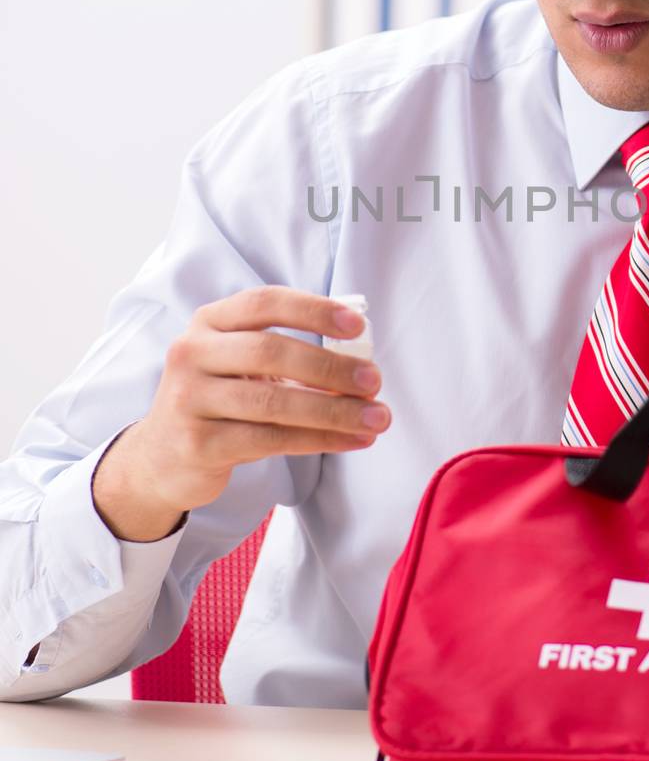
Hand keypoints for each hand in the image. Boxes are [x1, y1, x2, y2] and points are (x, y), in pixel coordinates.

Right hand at [135, 286, 391, 514]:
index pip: (264, 302)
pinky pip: (269, 440)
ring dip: (334, 410)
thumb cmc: (219, 401)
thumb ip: (289, 354)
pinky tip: (350, 440)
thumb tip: (361, 361)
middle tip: (374, 381)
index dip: (313, 310)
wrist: (160, 458)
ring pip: (273, 403)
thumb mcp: (240, 365)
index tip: (357, 326)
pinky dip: (318, 440)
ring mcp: (189, 399)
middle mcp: (192, 353)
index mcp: (209, 322)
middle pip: (270, 351)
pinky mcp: (197, 444)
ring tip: (376, 418)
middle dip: (330, 366)